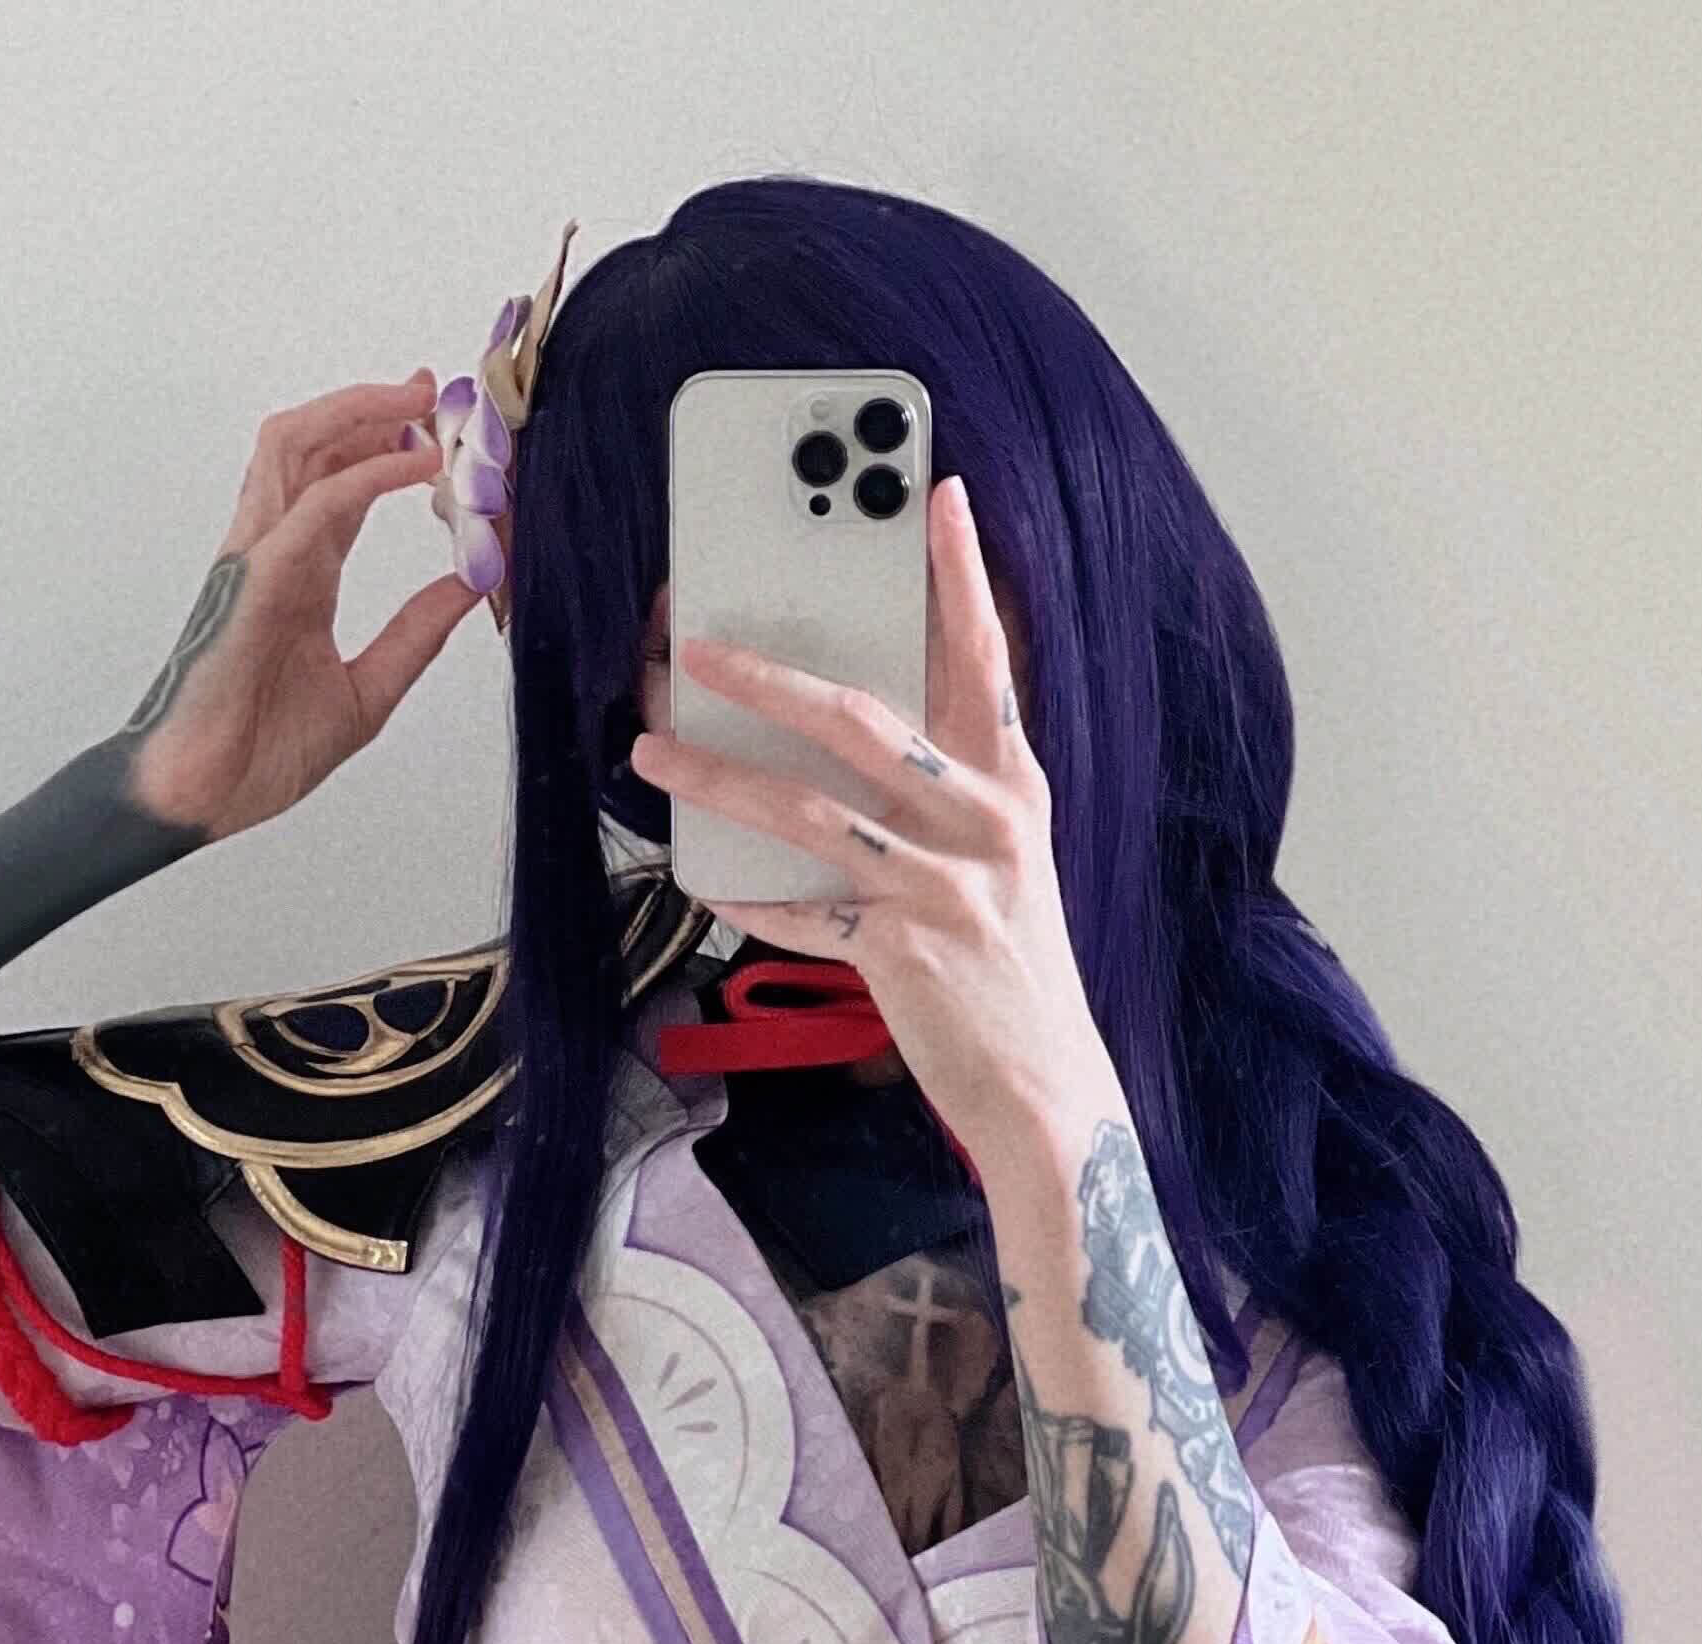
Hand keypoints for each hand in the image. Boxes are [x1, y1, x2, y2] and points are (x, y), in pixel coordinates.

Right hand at [125, 375, 478, 843]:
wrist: (206, 796)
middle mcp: (274, 551)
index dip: (385, 448)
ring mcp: (257, 558)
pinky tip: (415, 467)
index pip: (339, 484)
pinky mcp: (256, 578)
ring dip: (357, 413)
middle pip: (312, 444)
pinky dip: (367, 476)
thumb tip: (471, 586)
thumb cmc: (263, 752)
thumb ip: (415, 634)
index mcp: (299, 575)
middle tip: (430, 391)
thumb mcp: (369, 690)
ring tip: (416, 403)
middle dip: (370, 406)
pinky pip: (313, 505)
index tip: (436, 431)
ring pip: (295, 446)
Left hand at [626, 475, 1119, 1177]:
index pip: (982, 658)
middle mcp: (984, 822)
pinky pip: (802, 909)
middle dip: (768, 675)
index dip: (961, 574)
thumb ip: (947, 797)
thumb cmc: (1012, 974)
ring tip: (653, 750)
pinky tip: (698, 872)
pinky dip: (745, 892)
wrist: (1048, 1092)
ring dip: (720, 775)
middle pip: (861, 720)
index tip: (935, 494)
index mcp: (1011, 787)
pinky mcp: (905, 951)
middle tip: (694, 642)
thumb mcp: (1002, 866)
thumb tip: (855, 739)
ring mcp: (944, 885)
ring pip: (810, 809)